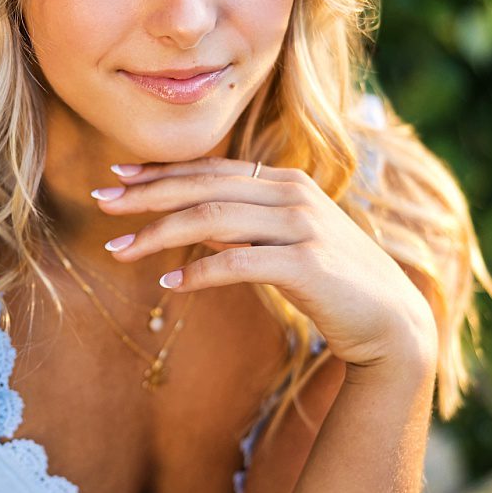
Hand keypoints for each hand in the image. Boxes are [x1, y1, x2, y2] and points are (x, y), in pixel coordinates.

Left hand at [95, 157, 435, 372]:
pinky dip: (198, 273)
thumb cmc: (330, 282)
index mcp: (286, 183)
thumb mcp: (282, 243)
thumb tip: (190, 225)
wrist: (391, 321)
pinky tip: (168, 286)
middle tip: (100, 202)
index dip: (161, 172)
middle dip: (146, 194)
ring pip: (212, 219)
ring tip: (118, 251)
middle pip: (203, 187)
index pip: (210, 170)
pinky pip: (238, 263)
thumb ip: (242, 227)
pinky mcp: (308, 263)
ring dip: (158, 234)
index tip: (116, 177)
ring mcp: (303, 226)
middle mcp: (294, 195)